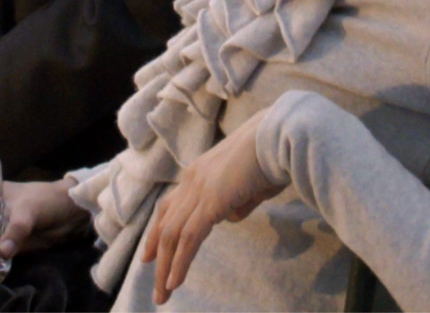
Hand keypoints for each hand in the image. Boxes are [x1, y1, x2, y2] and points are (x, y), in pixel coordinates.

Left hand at [140, 112, 285, 303]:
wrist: (279, 136)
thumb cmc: (273, 156)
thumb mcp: (251, 184)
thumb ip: (238, 201)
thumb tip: (231, 216)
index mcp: (200, 172)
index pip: (170, 206)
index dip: (158, 231)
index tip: (150, 255)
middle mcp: (192, 180)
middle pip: (166, 223)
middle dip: (158, 255)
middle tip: (155, 282)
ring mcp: (199, 190)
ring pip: (173, 235)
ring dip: (166, 267)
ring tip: (163, 294)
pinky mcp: (211, 202)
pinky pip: (189, 239)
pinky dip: (180, 262)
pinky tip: (175, 281)